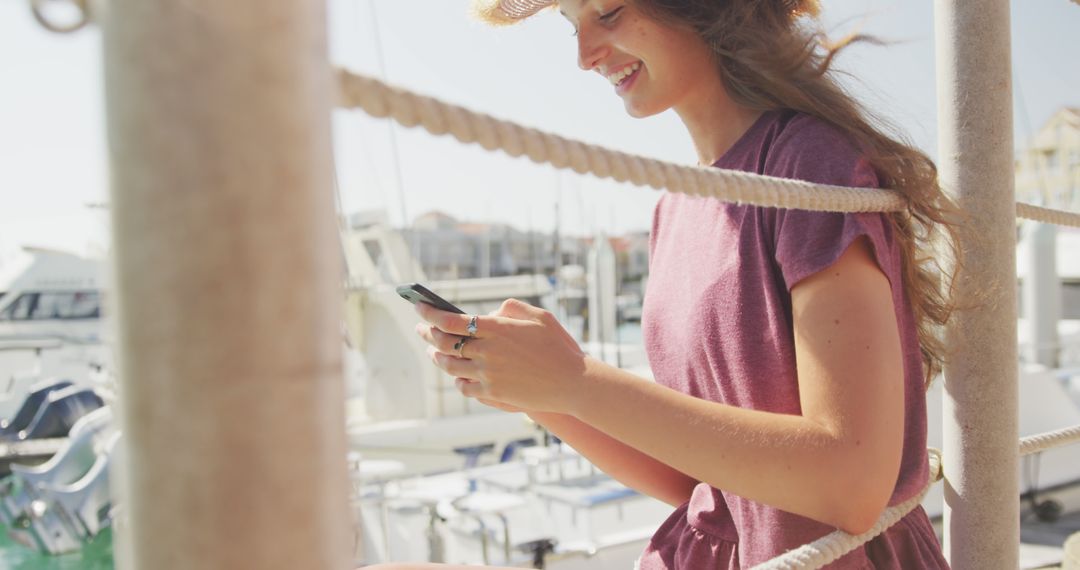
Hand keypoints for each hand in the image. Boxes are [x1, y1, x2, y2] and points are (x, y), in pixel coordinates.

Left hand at [414, 298, 587, 414]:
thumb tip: (488, 313)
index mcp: (497, 329)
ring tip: (433, 351)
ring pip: (450, 365)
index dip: (430, 314)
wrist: (573, 382)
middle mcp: (487, 352)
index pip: (451, 321)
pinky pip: (464, 387)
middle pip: (444, 342)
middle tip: (421, 328)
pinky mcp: (493, 393)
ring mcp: (488, 374)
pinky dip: (457, 378)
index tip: (419, 308)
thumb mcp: (539, 316)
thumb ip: (510, 308)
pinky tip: (456, 373)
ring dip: (437, 356)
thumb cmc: (558, 346)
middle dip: (427, 333)